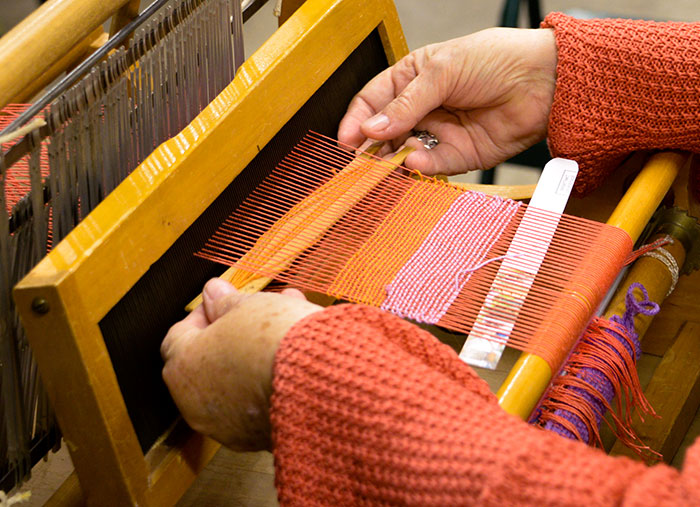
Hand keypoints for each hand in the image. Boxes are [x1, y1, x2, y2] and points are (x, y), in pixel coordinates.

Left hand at [161, 279, 320, 450]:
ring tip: (287, 324)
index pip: (179, 336)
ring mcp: (228, 426)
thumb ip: (225, 300)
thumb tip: (213, 292)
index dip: (204, 312)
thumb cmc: (272, 341)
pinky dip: (270, 379)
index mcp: (182, 368)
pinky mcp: (260, 437)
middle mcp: (197, 405)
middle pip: (210, 360)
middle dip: (235, 332)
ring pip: (238, 380)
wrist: (316, 380)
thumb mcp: (246, 306)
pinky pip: (260, 401)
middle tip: (257, 311)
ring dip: (256, 353)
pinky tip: (294, 354)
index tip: (225, 300)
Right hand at [337, 27, 556, 174]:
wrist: (544, 80)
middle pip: (385, 132)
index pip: (372, 101)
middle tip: (359, 162)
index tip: (346, 140)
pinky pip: (433, 165)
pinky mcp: (459, 155)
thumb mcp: (442, 71)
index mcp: (412, 79)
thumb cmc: (496, 59)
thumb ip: (406, 103)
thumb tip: (371, 128)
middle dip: (371, 147)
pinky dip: (422, 166)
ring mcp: (439, 133)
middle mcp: (422, 108)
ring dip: (394, 159)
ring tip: (387, 163)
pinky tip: (415, 160)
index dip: (356, 120)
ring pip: (405, 152)